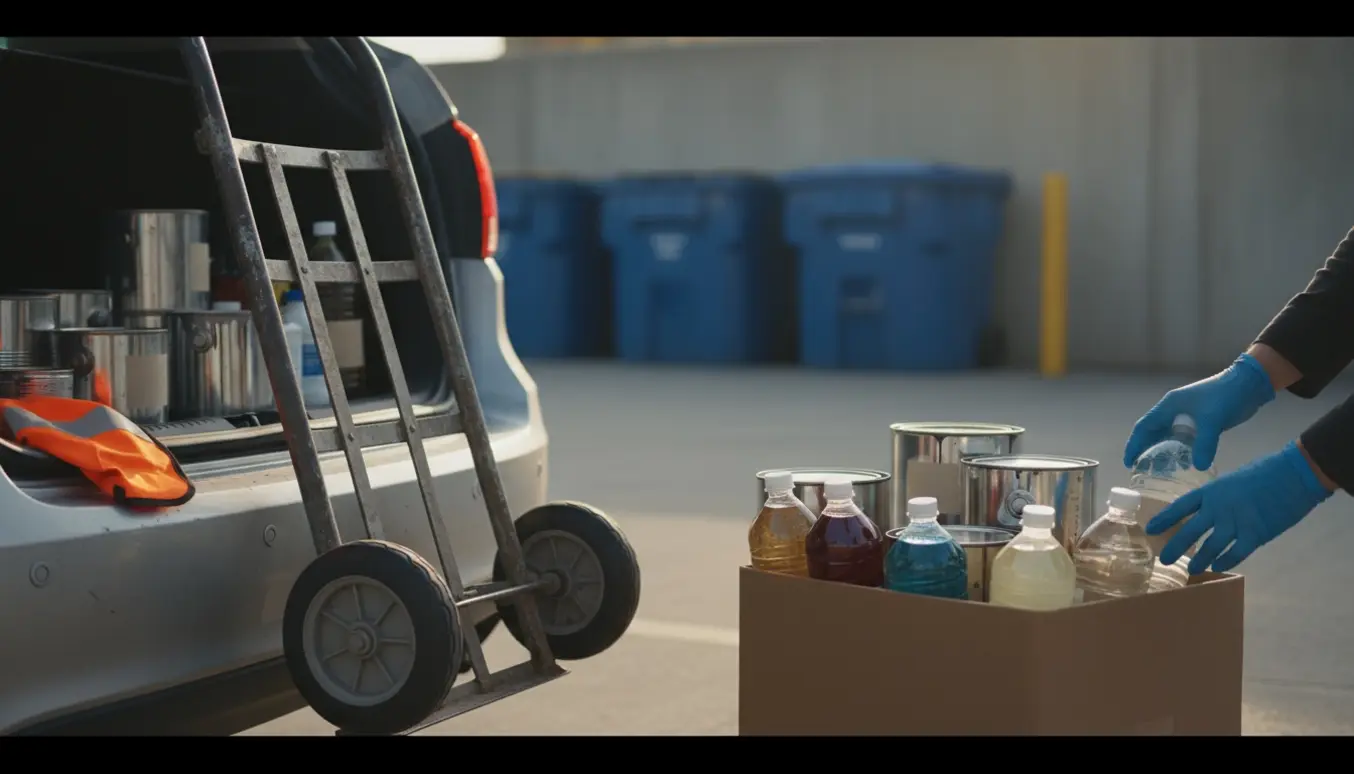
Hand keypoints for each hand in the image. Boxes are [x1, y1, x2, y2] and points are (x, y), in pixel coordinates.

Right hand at [1123, 353, 1275, 469]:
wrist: (1248, 384)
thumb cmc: (1225, 396)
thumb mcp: (1213, 420)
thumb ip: (1205, 444)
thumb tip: (1199, 467)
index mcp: (1169, 406)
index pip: (1144, 427)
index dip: (1134, 444)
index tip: (1129, 463)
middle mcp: (1174, 410)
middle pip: (1153, 432)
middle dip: (1145, 450)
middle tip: (1141, 470)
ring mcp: (1188, 416)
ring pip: (1168, 436)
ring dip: (1162, 451)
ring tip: (1159, 470)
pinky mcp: (1201, 421)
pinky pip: (1184, 439)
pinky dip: (1180, 451)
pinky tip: (1183, 463)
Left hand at [1145, 441, 1332, 573]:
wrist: (1294, 474)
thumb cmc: (1265, 473)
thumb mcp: (1233, 480)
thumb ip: (1219, 497)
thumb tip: (1210, 511)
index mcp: (1212, 490)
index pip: (1181, 506)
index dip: (1164, 519)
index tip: (1150, 529)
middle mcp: (1219, 507)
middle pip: (1191, 530)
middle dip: (1176, 546)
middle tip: (1165, 560)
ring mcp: (1237, 521)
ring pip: (1211, 546)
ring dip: (1200, 559)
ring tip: (1192, 569)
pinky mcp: (1256, 534)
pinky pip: (1236, 553)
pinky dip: (1226, 561)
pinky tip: (1218, 567)